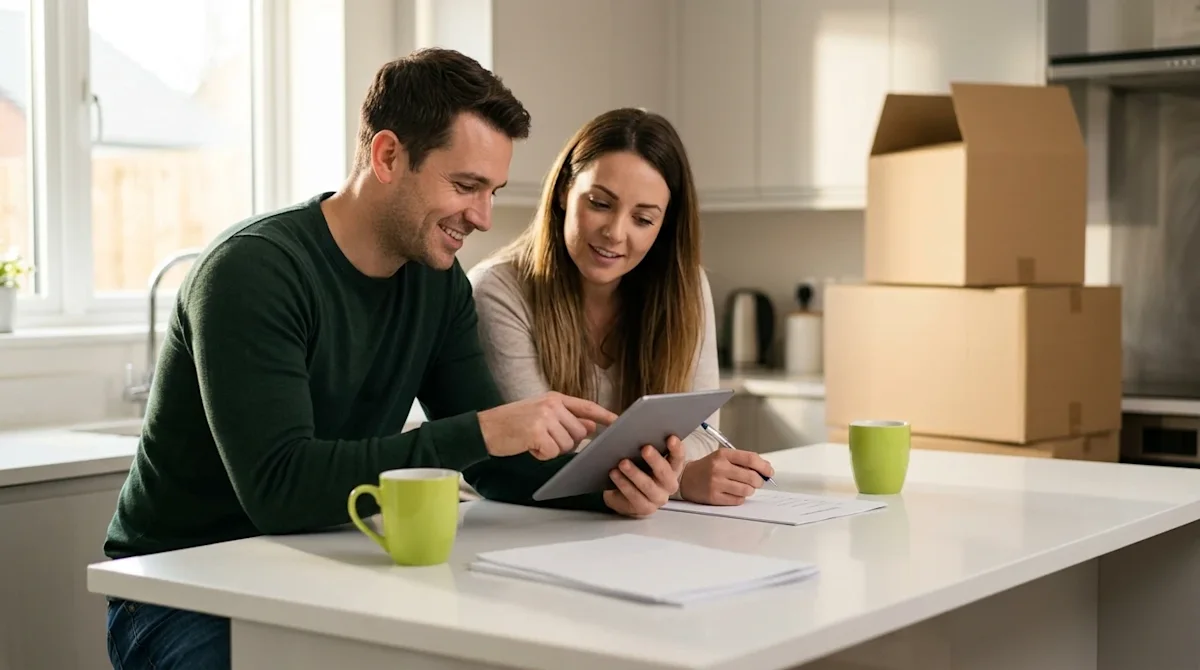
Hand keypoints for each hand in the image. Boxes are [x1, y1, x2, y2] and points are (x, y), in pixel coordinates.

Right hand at [477, 392, 618, 459]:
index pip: (587, 406)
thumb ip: (566, 418)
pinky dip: (541, 455)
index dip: (605, 416)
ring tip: (534, 441)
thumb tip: (590, 426)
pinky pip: (552, 453)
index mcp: (555, 398)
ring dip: (552, 450)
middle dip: (566, 442)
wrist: (485, 428)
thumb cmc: (513, 424)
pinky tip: (528, 446)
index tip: (620, 423)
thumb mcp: (542, 415)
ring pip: (568, 445)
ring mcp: (544, 417)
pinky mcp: (536, 432)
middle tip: (543, 438)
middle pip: (580, 433)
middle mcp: (552, 404)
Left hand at [602, 436, 685, 517]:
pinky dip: (624, 485)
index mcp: (672, 467)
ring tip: (622, 463)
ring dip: (635, 474)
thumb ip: (642, 443)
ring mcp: (658, 498)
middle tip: (645, 448)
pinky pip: (635, 497)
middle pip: (665, 472)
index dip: (676, 448)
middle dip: (655, 460)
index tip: (670, 438)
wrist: (624, 494)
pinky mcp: (645, 508)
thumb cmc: (637, 468)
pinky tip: (614, 474)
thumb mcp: (641, 455)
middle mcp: (669, 484)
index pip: (678, 457)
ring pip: (648, 486)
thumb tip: (632, 426)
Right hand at [678, 448, 774, 505]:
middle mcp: (719, 468)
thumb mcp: (723, 457)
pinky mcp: (714, 497)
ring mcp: (716, 483)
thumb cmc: (708, 467)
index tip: (769, 471)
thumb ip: (743, 461)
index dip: (764, 466)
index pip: (750, 458)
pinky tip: (734, 493)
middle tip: (757, 481)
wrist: (686, 478)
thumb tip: (766, 469)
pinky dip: (740, 498)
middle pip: (751, 476)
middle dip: (759, 481)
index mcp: (723, 455)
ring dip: (750, 490)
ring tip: (743, 487)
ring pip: (747, 490)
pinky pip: (738, 500)